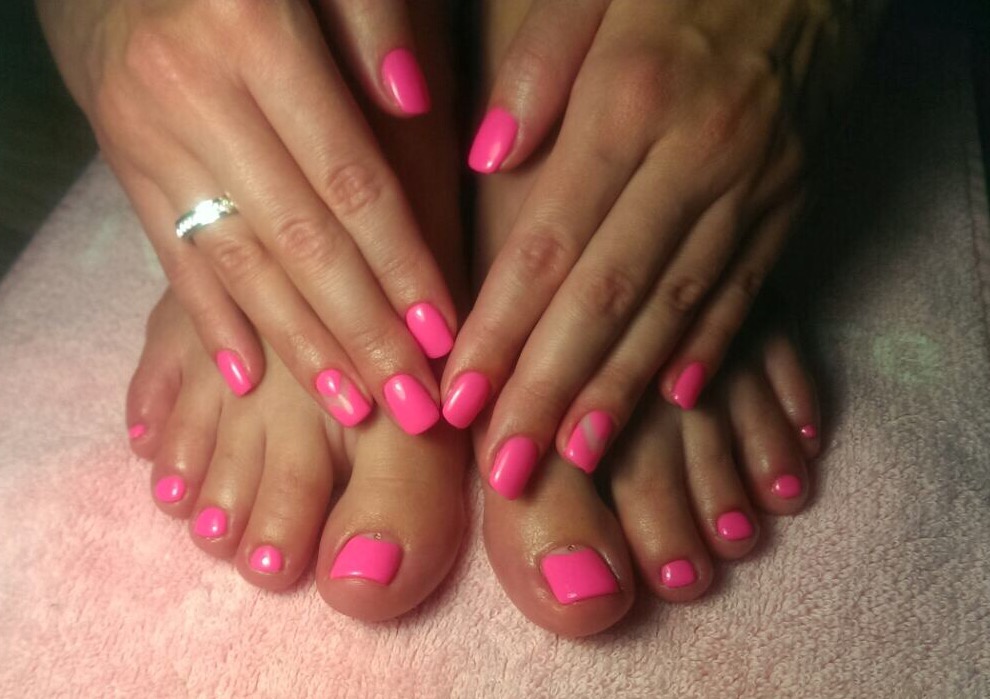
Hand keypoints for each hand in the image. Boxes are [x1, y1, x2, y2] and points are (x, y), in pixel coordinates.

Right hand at [37, 0, 454, 433]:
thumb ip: (367, 19)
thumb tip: (411, 99)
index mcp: (254, 33)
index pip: (350, 178)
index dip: (402, 263)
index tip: (444, 335)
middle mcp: (194, 94)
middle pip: (301, 240)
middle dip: (364, 331)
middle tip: (414, 404)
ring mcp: (148, 135)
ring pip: (239, 263)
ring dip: (303, 345)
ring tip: (355, 409)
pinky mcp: (122, 162)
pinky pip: (171, 257)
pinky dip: (212, 322)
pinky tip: (249, 380)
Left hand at [445, 0, 811, 492]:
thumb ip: (535, 72)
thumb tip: (489, 160)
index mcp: (630, 101)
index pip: (549, 243)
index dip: (502, 330)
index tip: (459, 398)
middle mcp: (694, 157)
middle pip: (609, 297)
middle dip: (552, 391)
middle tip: (508, 468)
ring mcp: (752, 187)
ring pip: (677, 309)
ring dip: (623, 392)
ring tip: (575, 458)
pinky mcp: (789, 202)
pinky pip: (746, 291)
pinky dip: (708, 352)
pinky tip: (674, 406)